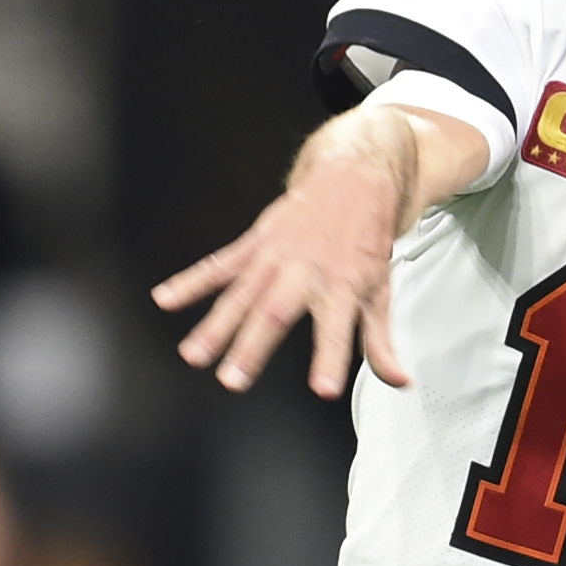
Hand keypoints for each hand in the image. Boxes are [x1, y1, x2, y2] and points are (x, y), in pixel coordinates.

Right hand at [151, 112, 414, 397]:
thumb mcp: (382, 289)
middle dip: (251, 347)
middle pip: (275, 312)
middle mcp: (306, 270)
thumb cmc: (368, 239)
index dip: (330, 359)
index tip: (323, 389)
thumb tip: (400, 381)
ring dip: (214, 325)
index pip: (338, 329)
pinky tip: (165, 298)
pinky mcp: (257, 240)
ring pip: (241, 293)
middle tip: (233, 380)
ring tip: (192, 355)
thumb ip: (381, 340)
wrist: (356, 175)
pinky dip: (192, 281)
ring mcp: (277, 254)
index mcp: (343, 285)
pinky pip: (220, 263)